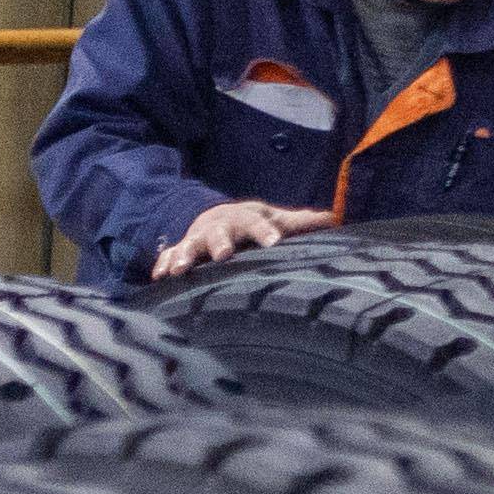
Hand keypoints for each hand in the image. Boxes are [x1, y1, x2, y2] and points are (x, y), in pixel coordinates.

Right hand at [152, 198, 332, 278]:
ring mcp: (198, 239)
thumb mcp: (276, 221)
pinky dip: (163, 263)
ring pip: (190, 245)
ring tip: (179, 270)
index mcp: (246, 220)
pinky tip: (158, 277)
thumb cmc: (255, 225)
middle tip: (224, 254)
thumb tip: (334, 218)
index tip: (275, 241)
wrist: (220, 216)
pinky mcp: (182, 250)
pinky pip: (169, 255)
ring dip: (185, 256)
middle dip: (220, 243)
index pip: (258, 223)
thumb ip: (301, 223)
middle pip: (220, 233)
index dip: (266, 232)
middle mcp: (221, 228)